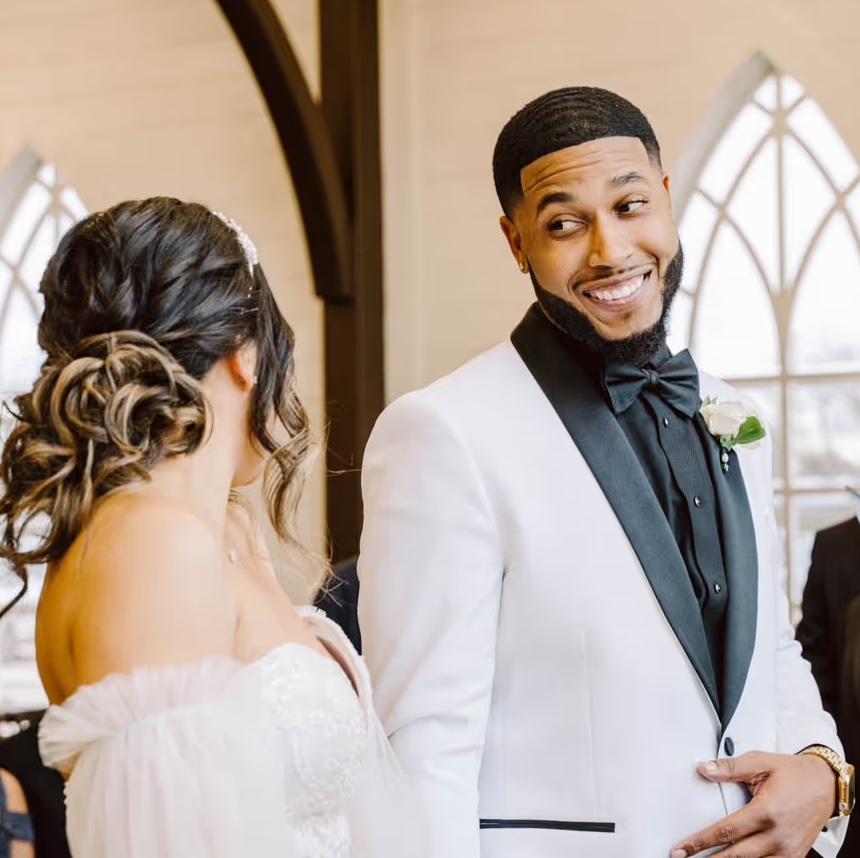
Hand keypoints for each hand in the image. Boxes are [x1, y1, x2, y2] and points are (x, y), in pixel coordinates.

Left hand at [670, 751, 834, 856]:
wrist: (826, 785)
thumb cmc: (794, 773)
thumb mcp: (761, 762)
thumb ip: (730, 767)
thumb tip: (704, 769)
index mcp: (766, 812)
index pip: (726, 832)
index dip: (700, 842)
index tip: (682, 848)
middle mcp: (777, 837)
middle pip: (736, 856)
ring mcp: (787, 851)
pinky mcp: (794, 857)